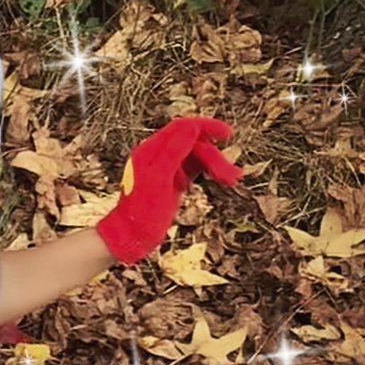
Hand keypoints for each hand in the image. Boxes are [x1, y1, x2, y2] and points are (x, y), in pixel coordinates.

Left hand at [96, 117, 242, 265]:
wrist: (131, 237)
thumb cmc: (141, 211)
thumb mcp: (159, 180)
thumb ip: (173, 152)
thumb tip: (191, 128)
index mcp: (151, 151)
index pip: (182, 128)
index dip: (206, 127)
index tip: (229, 134)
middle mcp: (158, 156)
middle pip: (193, 144)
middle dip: (215, 156)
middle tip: (234, 176)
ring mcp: (166, 168)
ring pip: (196, 156)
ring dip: (216, 165)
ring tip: (233, 180)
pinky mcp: (173, 181)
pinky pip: (195, 169)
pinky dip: (210, 172)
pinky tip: (223, 180)